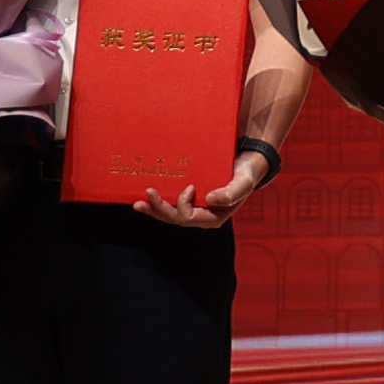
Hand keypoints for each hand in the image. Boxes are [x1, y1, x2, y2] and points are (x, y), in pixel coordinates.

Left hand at [139, 146, 270, 230]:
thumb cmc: (245, 174)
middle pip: (175, 218)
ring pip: (169, 215)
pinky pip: (170, 205)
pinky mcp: (189, 200)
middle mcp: (201, 216)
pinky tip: (145, 198)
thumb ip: (231, 193)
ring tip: (138, 203)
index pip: (189, 218)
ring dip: (154, 209)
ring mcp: (194, 209)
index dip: (182, 205)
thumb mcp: (243, 183)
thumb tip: (210, 199)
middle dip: (159, 208)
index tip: (189, 186)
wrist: (245, 165)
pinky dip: (158, 202)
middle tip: (147, 194)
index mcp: (213, 217)